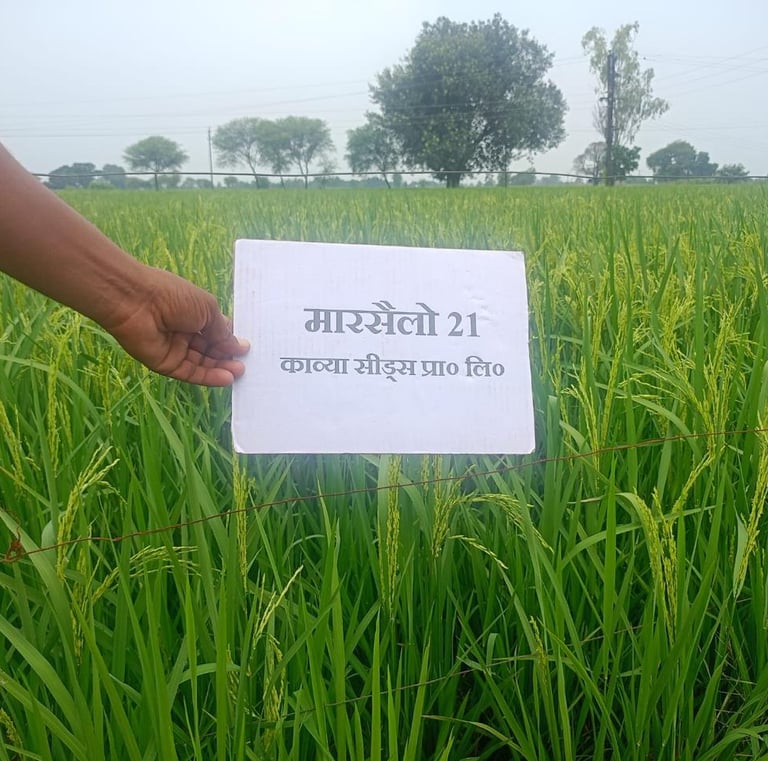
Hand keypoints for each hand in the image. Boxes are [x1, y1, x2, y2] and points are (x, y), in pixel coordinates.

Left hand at [105, 267, 248, 386]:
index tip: (245, 347)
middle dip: (227, 356)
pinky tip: (225, 378)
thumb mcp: (207, 309)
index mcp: (193, 313)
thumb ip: (222, 331)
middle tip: (244, 363)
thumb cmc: (173, 296)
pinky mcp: (165, 364)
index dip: (229, 339)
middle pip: (209, 349)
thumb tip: (238, 345)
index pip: (215, 331)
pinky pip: (190, 373)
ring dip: (220, 368)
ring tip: (239, 371)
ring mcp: (174, 348)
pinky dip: (208, 377)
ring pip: (201, 363)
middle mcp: (184, 331)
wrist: (136, 301)